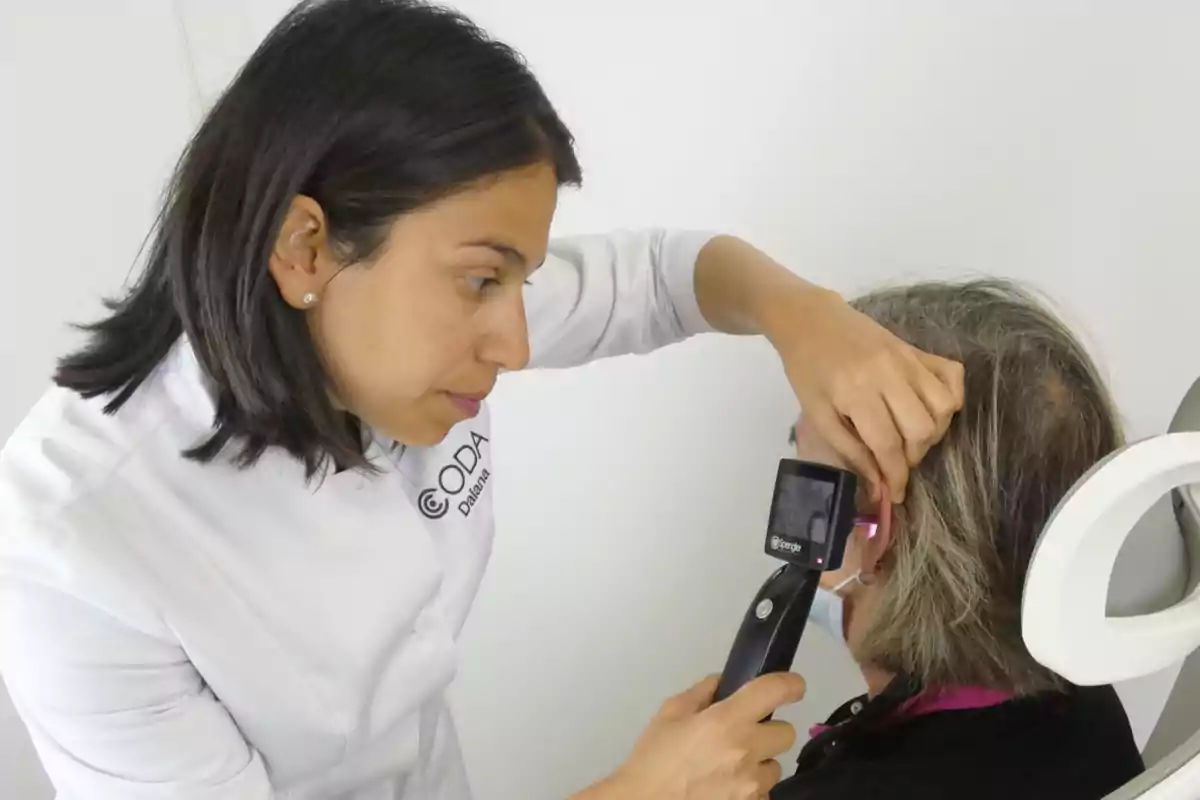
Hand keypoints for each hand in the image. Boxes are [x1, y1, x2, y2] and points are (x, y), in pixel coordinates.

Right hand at [596, 673, 804, 799]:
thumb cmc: (653, 758)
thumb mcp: (670, 713)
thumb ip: (702, 693)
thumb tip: (724, 684)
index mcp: (727, 720)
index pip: (775, 691)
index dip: (790, 684)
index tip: (793, 686)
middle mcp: (747, 750)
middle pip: (786, 733)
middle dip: (768, 731)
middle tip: (743, 736)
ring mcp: (752, 784)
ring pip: (775, 766)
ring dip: (759, 763)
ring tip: (728, 767)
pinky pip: (763, 792)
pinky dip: (750, 787)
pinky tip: (725, 787)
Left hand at [766, 286, 963, 502]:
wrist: (811, 321)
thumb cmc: (808, 370)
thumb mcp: (817, 414)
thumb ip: (849, 449)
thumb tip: (876, 483)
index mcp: (857, 393)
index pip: (888, 444)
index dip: (895, 475)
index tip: (895, 493)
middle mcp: (889, 375)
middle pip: (922, 429)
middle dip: (913, 456)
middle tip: (895, 459)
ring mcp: (907, 359)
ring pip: (943, 406)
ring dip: (933, 431)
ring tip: (910, 435)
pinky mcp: (917, 349)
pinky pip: (953, 375)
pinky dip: (951, 397)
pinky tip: (931, 409)